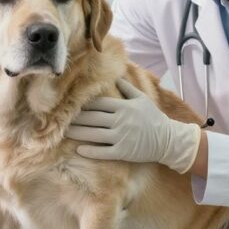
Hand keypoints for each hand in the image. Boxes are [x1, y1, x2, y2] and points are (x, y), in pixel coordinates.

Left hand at [66, 79, 201, 172]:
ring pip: (94, 134)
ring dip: (78, 133)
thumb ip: (127, 88)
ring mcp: (121, 137)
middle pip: (92, 118)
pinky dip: (91, 151)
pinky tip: (79, 149)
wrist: (167, 139)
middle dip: (76, 118)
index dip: (84, 105)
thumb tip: (115, 76)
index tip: (71, 105)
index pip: (99, 104)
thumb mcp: (142, 99)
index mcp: (123, 107)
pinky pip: (103, 152)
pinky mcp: (123, 152)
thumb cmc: (153, 118)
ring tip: (65, 132)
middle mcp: (121, 121)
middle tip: (61, 118)